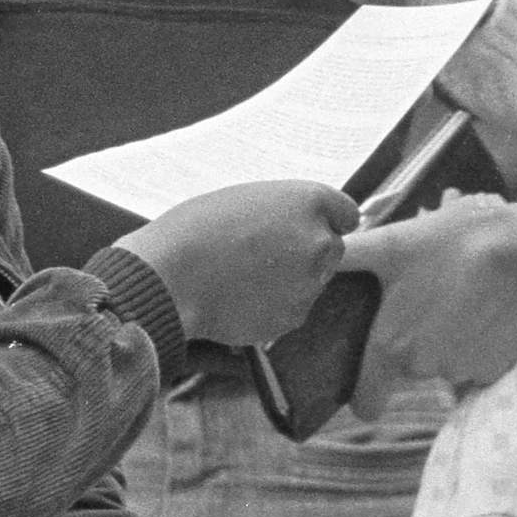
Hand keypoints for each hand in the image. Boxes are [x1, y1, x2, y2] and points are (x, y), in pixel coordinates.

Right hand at [128, 180, 355, 348]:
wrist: (170, 278)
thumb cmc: (195, 230)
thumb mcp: (244, 200)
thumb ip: (282, 212)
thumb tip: (295, 228)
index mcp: (308, 201)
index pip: (346, 212)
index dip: (329, 220)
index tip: (313, 226)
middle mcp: (319, 241)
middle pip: (332, 249)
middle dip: (307, 251)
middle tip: (266, 254)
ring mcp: (310, 283)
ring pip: (312, 281)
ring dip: (290, 280)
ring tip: (244, 277)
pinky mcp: (294, 316)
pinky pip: (292, 308)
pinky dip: (274, 305)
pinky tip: (241, 297)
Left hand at [340, 197, 516, 420]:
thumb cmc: (451, 242)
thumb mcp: (392, 242)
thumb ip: (347, 256)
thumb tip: (316, 258)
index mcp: (391, 346)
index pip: (367, 401)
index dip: (365, 394)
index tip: (370, 377)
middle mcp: (424, 367)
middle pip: (409, 369)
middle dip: (415, 343)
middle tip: (429, 301)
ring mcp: (464, 370)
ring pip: (446, 364)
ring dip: (449, 341)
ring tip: (460, 298)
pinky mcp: (498, 367)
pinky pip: (479, 363)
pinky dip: (480, 344)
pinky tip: (484, 310)